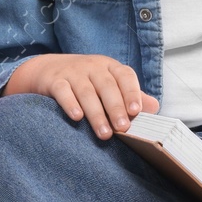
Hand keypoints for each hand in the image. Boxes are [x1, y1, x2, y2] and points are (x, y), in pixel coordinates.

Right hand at [4, 54, 158, 139]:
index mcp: (110, 67)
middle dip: (116, 108)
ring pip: (86, 92)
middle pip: (107, 86)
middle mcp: (93, 67)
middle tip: (123, 128)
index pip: (125, 76)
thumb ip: (130, 95)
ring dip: (96, 113)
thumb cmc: (86, 81)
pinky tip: (76, 117)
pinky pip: (63, 91)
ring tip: (104, 133)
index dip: (132, 92)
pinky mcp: (55, 80)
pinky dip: (70, 103)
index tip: (136, 111)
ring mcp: (73, 72)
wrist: (47, 69)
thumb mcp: (108, 83)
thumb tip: (154, 107)